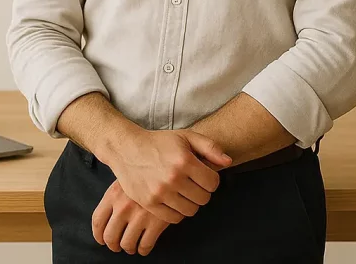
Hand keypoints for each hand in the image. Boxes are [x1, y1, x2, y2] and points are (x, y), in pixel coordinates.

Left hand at [92, 180, 171, 255]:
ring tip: (132, 247)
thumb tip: (106, 220)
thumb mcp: (126, 179)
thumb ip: (114, 197)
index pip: (98, 220)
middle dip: (113, 245)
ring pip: (127, 244)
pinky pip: (145, 245)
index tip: (101, 239)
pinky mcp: (157, 223)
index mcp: (113, 195)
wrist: (171, 170)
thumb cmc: (147, 175)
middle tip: (117, 246)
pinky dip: (143, 250)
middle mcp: (124, 206)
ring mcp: (140, 215)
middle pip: (110, 236)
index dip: (98, 235)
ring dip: (129, 248)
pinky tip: (144, 247)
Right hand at [103, 129, 231, 223]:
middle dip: (202, 192)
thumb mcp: (186, 137)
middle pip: (203, 199)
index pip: (213, 183)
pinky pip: (174, 218)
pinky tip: (173, 200)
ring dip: (190, 203)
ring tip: (183, 192)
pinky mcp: (149, 203)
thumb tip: (229, 162)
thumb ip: (210, 147)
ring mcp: (160, 192)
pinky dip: (177, 212)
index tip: (203, 176)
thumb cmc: (159, 142)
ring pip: (190, 210)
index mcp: (184, 160)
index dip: (211, 180)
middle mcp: (173, 178)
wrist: (127, 149)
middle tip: (193, 184)